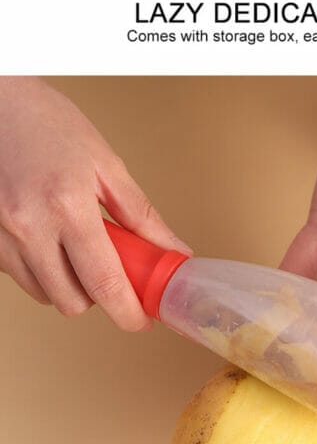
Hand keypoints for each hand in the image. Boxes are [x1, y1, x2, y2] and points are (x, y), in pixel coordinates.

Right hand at [0, 77, 191, 330]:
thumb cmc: (47, 123)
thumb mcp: (105, 163)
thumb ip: (140, 215)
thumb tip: (173, 251)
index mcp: (67, 206)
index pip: (104, 282)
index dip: (127, 312)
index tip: (140, 320)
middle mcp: (29, 226)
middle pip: (71, 302)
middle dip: (96, 298)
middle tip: (108, 273)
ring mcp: (2, 235)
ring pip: (44, 294)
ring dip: (67, 284)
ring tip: (74, 248)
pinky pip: (19, 276)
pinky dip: (40, 269)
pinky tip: (47, 239)